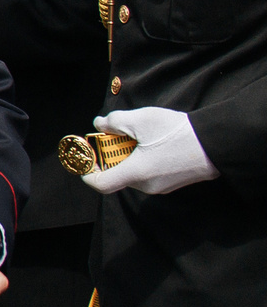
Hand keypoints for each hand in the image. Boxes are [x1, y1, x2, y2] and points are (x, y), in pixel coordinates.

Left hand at [82, 107, 218, 195]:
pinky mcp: (172, 183)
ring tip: (137, 136)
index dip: (88, 173)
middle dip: (111, 156)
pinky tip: (152, 143)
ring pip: (133, 173)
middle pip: (117, 175)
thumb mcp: (141, 120)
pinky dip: (142, 160)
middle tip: (115, 136)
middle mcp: (146, 186)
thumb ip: (115, 122)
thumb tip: (100, 123)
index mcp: (136, 173)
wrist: (217, 143)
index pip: (101, 184)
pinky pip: (148, 174)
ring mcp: (161, 187)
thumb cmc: (178, 132)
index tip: (88, 158)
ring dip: (128, 157)